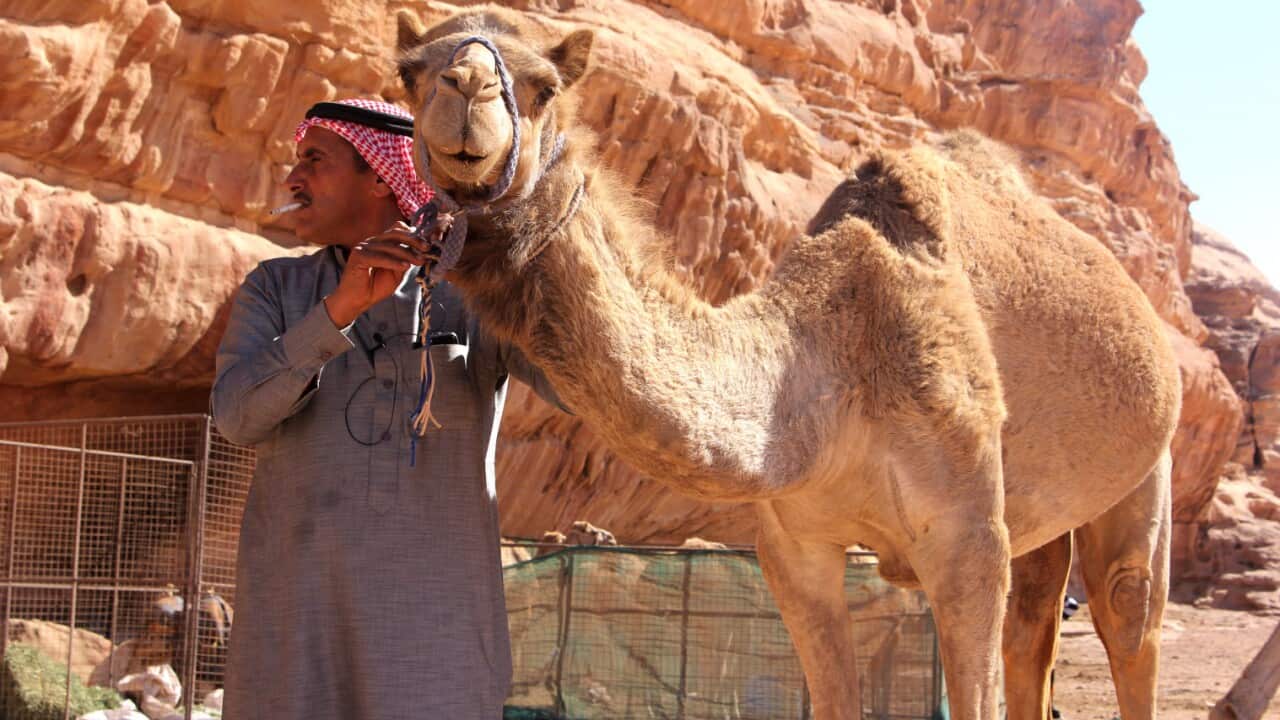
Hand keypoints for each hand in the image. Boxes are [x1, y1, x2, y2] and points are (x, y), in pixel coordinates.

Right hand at [324, 223, 439, 327]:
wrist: (356, 301)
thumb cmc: (375, 287)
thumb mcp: (397, 273)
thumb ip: (406, 261)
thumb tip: (422, 253)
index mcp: (380, 242)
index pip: (398, 230)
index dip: (414, 235)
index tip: (428, 245)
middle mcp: (371, 241)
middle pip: (395, 233)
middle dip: (413, 240)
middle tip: (427, 249)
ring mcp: (363, 247)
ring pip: (389, 245)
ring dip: (406, 253)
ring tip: (419, 261)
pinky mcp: (358, 256)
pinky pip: (379, 257)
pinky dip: (393, 262)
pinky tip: (405, 267)